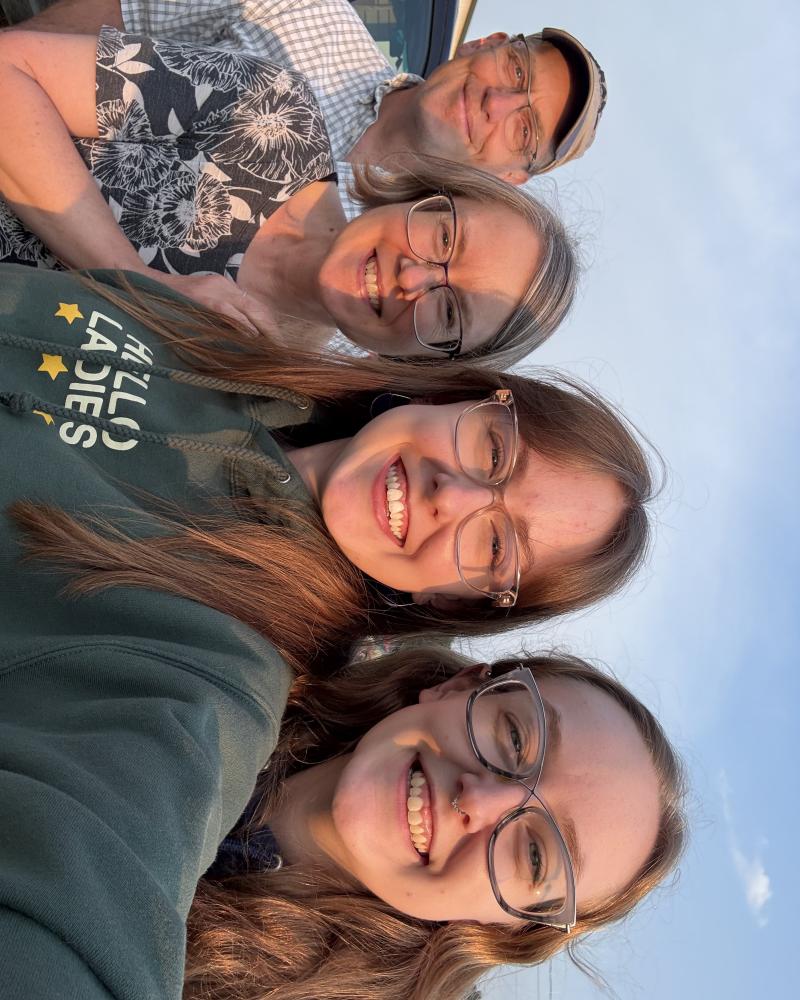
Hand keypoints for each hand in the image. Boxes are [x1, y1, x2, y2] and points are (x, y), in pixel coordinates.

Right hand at [144, 270, 277, 338]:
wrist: (147, 285)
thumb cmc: (175, 301)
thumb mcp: (204, 303)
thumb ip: (224, 315)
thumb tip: (247, 337)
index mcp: (227, 287)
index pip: (258, 307)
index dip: (271, 327)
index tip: (280, 345)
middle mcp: (224, 286)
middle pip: (259, 310)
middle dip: (273, 333)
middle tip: (281, 352)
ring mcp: (215, 291)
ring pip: (249, 313)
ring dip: (262, 334)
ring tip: (271, 351)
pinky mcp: (205, 300)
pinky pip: (230, 316)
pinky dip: (242, 329)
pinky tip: (250, 342)